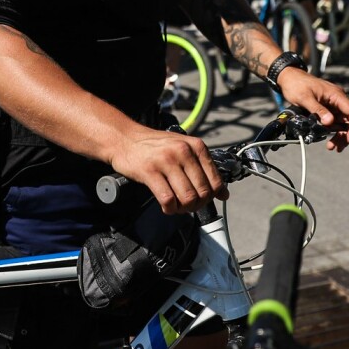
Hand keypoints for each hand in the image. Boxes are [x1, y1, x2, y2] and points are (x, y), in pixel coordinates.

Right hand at [110, 129, 227, 214]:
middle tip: (186, 205)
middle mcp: (183, 151)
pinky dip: (169, 209)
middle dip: (196, 205)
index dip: (210, 197)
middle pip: (202, 193)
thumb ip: (204, 169)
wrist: (125, 138)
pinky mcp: (150, 171)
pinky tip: (166, 206)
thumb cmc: (155, 146)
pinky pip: (168, 199)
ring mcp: (166, 160)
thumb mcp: (184, 149)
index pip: (215, 181)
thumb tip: (223, 194)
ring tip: (176, 206)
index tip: (201, 200)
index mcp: (196, 146)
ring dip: (183, 209)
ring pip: (187, 198)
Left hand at [276, 68, 348, 150]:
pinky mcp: (327, 108)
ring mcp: (333, 104)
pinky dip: (333, 131)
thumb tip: (329, 122)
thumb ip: (318, 110)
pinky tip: (328, 138)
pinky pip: (335, 122)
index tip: (348, 139)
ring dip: (340, 135)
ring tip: (331, 146)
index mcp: (336, 95)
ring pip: (343, 123)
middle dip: (345, 135)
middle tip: (336, 147)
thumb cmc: (297, 84)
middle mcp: (338, 99)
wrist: (289, 78)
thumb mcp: (305, 98)